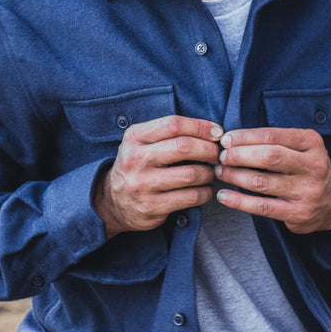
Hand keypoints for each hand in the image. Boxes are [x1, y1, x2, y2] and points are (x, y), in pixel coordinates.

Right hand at [94, 115, 222, 236]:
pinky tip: (204, 190)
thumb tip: (213, 132)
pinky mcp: (152, 206)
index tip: (217, 133)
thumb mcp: (142, 143)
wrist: (112, 202)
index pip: (173, 124)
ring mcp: (143, 184)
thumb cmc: (138, 166)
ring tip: (210, 173)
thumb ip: (169, 134)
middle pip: (183, 147)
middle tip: (217, 155)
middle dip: (209, 150)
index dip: (201, 127)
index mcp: (134, 137)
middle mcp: (136, 159)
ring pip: (191, 174)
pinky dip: (205, 193)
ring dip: (209, 173)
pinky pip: (190, 197)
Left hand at [214, 127, 330, 233]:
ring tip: (220, 172)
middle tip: (221, 157)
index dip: (245, 137)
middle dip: (239, 156)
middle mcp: (313, 166)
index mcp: (312, 142)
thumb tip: (231, 140)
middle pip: (269, 157)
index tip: (226, 140)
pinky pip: (262, 207)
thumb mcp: (300, 147)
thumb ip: (274, 141)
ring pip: (262, 182)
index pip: (273, 135)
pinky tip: (224, 196)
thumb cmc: (306, 168)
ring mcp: (307, 191)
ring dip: (235, 176)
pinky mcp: (299, 213)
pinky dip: (239, 201)